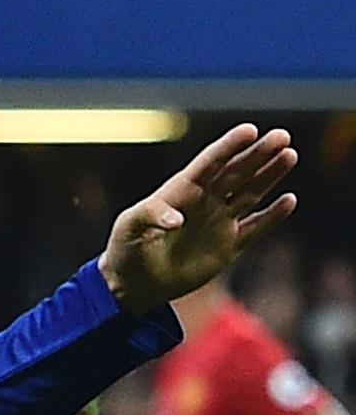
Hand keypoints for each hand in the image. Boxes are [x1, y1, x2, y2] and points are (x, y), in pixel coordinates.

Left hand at [99, 124, 297, 315]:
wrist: (132, 285)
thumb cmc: (125, 250)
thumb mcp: (128, 228)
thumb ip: (148, 216)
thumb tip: (176, 219)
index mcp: (181, 191)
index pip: (210, 162)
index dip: (228, 146)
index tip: (249, 130)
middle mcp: (205, 201)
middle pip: (237, 172)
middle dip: (258, 154)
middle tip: (281, 136)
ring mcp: (219, 222)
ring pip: (251, 192)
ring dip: (270, 175)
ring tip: (289, 155)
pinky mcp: (229, 247)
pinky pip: (256, 227)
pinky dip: (272, 216)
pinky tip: (289, 200)